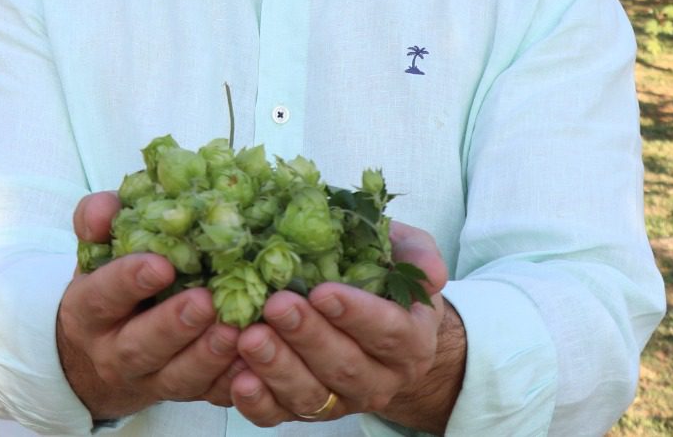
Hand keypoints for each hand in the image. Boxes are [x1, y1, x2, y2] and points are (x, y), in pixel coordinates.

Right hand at [56, 191, 242, 419]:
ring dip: (207, 357)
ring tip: (235, 331)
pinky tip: (254, 361)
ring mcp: (151, 379)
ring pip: (177, 377)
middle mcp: (114, 352)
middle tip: (205, 302)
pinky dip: (232, 381)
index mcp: (89, 312)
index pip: (102, 296)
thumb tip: (104, 210)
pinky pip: (209, 395)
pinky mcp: (185, 394)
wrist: (105, 351)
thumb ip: (96, 221)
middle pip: (139, 346)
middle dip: (173, 326)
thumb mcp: (96, 251)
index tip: (161, 264)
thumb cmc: (110, 286)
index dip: (128, 281)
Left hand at [225, 221, 463, 428]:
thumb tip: (434, 273)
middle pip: (346, 366)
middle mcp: (382, 379)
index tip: (323, 292)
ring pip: (313, 395)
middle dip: (309, 337)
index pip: (388, 332)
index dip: (356, 314)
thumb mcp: (406, 256)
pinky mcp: (308, 411)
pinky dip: (258, 402)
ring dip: (279, 369)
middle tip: (276, 305)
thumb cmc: (385, 281)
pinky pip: (281, 416)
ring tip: (250, 338)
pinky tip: (238, 379)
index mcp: (411, 340)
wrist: (381, 329)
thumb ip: (419, 256)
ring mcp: (343, 401)